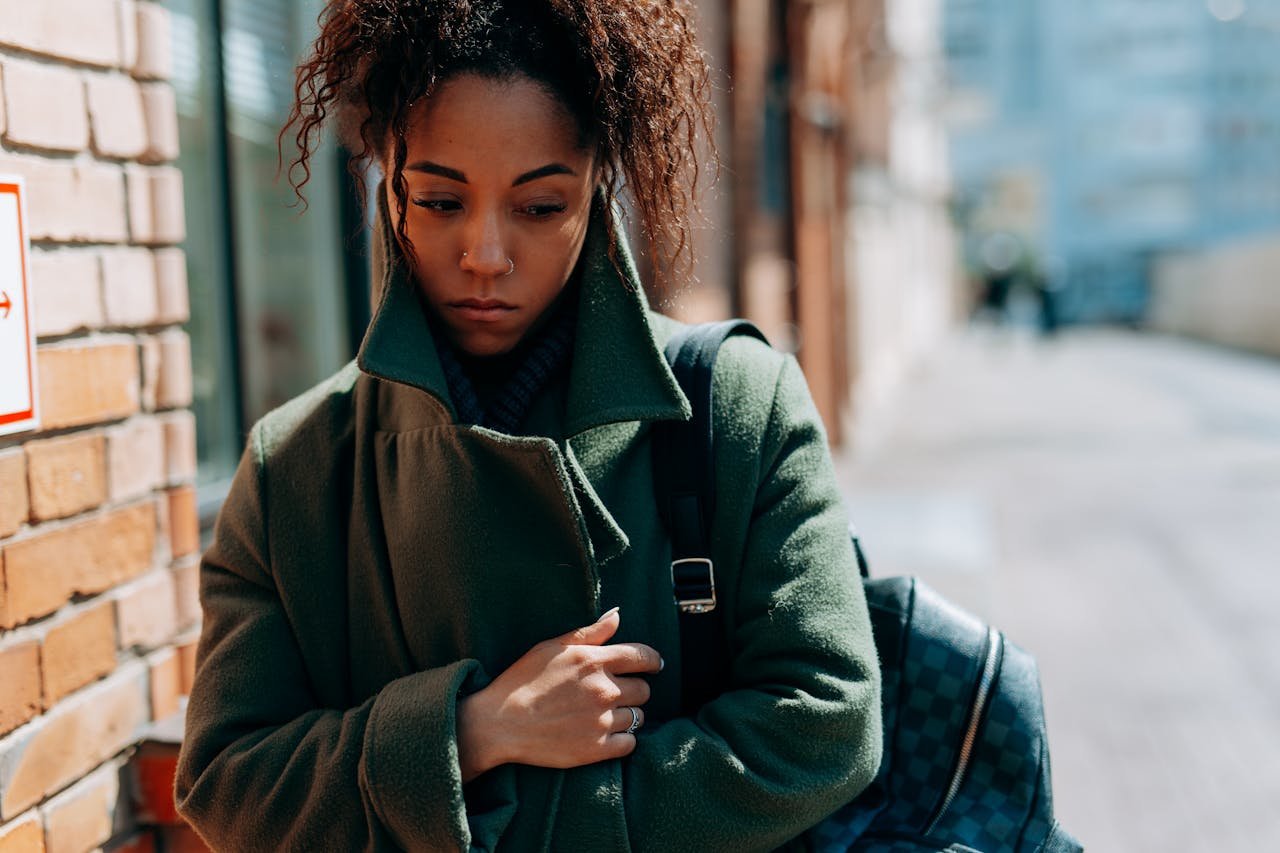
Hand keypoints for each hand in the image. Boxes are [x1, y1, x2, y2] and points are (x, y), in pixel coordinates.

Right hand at [457, 608, 661, 781]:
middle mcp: (603, 690)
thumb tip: (617, 615)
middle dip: (634, 689)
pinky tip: (604, 734)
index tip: (655, 665)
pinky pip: (629, 744)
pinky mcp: (597, 749)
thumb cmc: (522, 681)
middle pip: (644, 690)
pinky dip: (622, 740)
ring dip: (628, 715)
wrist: (499, 724)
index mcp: (594, 661)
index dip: (653, 660)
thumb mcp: (552, 647)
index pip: (643, 657)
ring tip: (605, 715)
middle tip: (616, 693)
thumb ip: (589, 632)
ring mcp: (601, 721)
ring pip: (638, 717)